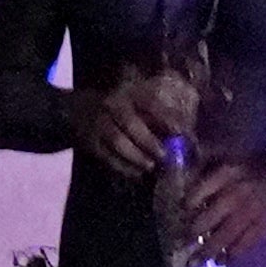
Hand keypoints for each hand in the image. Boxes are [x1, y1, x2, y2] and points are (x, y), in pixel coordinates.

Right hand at [81, 66, 200, 179]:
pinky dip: (123, 167)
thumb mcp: (138, 105)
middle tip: (165, 156)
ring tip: (150, 166)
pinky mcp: (90, 141)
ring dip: (136, 156)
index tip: (180, 133)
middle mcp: (113, 105)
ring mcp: (99, 123)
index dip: (166, 118)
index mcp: (130, 94)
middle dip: (149, 142)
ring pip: (118, 141)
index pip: (150, 103)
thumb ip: (158, 119)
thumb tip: (184, 138)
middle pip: (131, 124)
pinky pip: (107, 156)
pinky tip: (136, 172)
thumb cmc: (122, 110)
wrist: (81, 110)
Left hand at [161, 151, 265, 264]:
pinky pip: (246, 243)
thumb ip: (201, 161)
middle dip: (191, 234)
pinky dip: (232, 254)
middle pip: (209, 218)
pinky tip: (220, 261)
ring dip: (208, 250)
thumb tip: (178, 170)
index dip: (187, 206)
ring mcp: (250, 212)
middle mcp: (236, 195)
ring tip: (193, 263)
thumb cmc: (244, 168)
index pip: (199, 193)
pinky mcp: (262, 225)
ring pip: (226, 235)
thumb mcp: (222, 155)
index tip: (179, 215)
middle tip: (179, 244)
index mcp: (225, 175)